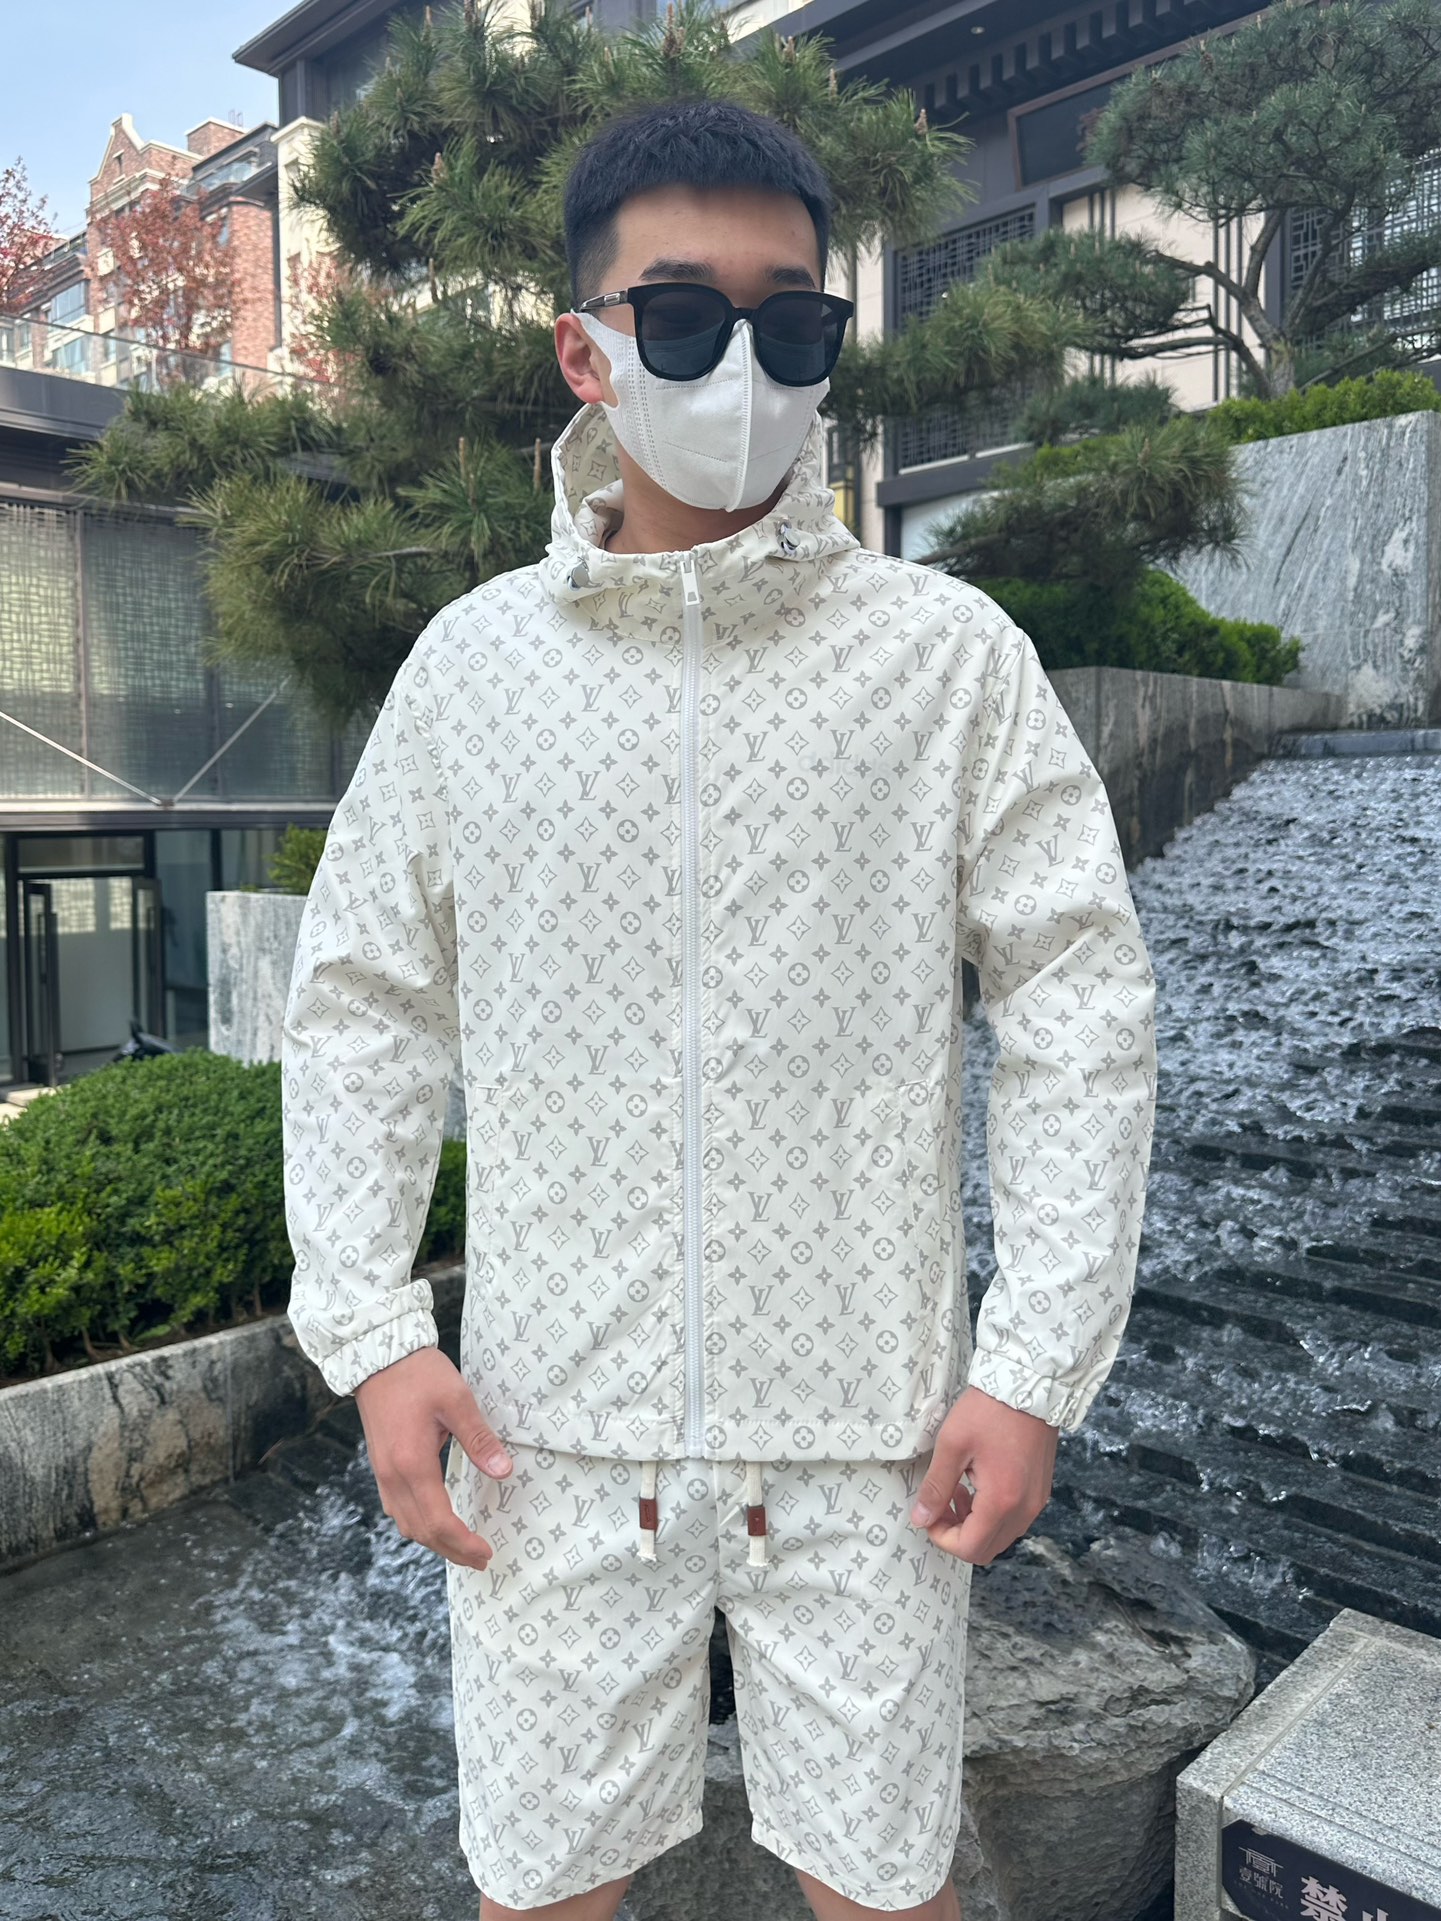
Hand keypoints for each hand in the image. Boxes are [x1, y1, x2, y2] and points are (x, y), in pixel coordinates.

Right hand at [353, 1346, 512, 1570]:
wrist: (379, 1357)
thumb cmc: (419, 1375)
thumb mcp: (457, 1400)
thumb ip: (479, 1440)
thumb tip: (503, 1473)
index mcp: (412, 1464)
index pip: (439, 1521)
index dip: (463, 1543)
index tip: (486, 1552)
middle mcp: (393, 1476)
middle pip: (421, 1531)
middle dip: (452, 1551)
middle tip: (481, 1559)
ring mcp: (382, 1473)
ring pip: (406, 1523)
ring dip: (433, 1541)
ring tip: (461, 1546)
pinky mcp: (381, 1466)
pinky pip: (397, 1508)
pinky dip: (418, 1524)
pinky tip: (435, 1521)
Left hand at [908, 1384, 1058, 1565]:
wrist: (1029, 1385)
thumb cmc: (989, 1411)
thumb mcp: (952, 1444)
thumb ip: (935, 1486)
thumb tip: (920, 1518)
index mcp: (1002, 1501)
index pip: (970, 1548)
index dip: (942, 1537)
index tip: (928, 1513)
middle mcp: (1024, 1509)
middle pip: (986, 1549)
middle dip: (957, 1534)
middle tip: (940, 1504)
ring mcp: (1036, 1501)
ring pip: (1000, 1536)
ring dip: (974, 1525)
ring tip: (957, 1490)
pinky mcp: (1040, 1491)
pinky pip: (1013, 1519)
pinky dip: (991, 1514)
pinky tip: (977, 1484)